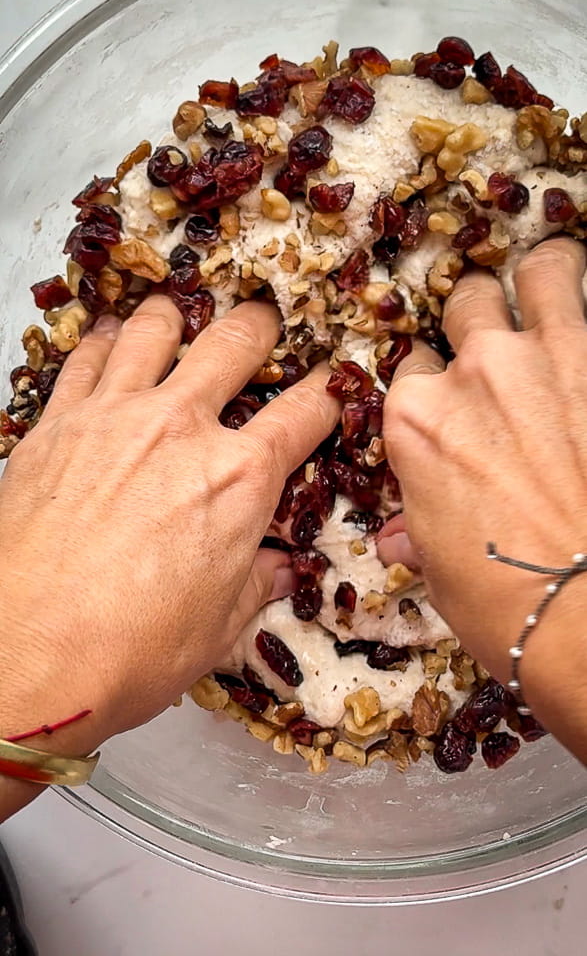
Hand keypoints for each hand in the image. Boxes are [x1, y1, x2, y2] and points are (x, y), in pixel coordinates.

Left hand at [0, 295, 338, 761]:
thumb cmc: (129, 652)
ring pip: (153, 328)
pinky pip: (84, 358)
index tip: (333, 384)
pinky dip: (103, 341)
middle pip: (234, 342)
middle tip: (262, 323)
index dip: (329, 392)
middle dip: (259, 326)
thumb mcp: (219, 627)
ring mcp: (114, 417)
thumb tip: (277, 568)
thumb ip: (256, 583)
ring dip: (177, 317)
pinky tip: (108, 343)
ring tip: (182, 316)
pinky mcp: (56, 424)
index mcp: (239, 479)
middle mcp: (180, 429)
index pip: (305, 412)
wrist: (24, 659)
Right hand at [383, 238, 586, 759]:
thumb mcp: (440, 569)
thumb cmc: (504, 604)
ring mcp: (547, 358)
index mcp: (417, 421)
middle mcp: (475, 373)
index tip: (452, 398)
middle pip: (466, 303)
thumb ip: (417, 527)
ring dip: (543, 281)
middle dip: (478, 320)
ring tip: (555, 297)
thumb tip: (400, 535)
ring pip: (542, 270)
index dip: (434, 380)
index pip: (413, 367)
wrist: (584, 615)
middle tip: (501, 351)